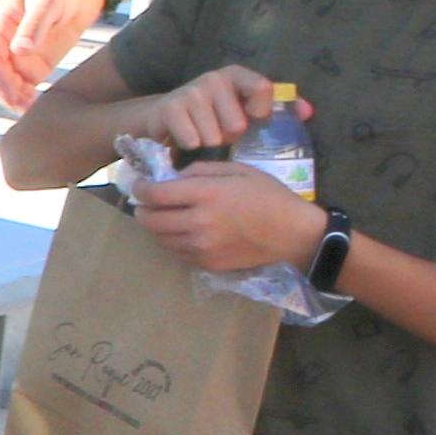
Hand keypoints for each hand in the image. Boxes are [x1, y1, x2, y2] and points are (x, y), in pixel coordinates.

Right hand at [0, 0, 102, 111]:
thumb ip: (33, 26)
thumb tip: (18, 51)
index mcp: (0, 24)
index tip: (12, 94)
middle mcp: (6, 41)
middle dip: (4, 92)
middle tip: (23, 107)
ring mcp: (22, 53)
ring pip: (9, 83)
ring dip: (16, 98)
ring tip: (32, 109)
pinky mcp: (40, 61)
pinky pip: (27, 84)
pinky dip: (30, 97)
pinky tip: (38, 105)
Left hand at [130, 161, 322, 279]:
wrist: (295, 235)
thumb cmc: (269, 196)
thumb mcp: (237, 171)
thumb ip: (200, 171)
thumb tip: (172, 177)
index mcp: (206, 195)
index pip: (155, 194)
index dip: (141, 188)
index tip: (140, 185)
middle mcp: (199, 223)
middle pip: (151, 219)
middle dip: (143, 208)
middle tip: (147, 202)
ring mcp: (203, 247)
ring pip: (161, 238)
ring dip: (156, 226)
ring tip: (165, 217)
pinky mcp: (208, 264)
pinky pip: (177, 252)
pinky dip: (173, 241)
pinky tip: (184, 232)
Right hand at [143, 63, 279, 153]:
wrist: (166, 118)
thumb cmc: (213, 116)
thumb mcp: (245, 110)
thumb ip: (278, 109)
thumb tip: (308, 112)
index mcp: (236, 74)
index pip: (262, 88)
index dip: (260, 111)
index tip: (252, 119)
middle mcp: (214, 77)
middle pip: (237, 123)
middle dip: (230, 135)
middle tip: (220, 130)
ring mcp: (191, 91)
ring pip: (215, 137)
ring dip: (209, 142)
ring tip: (201, 133)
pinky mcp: (170, 108)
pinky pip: (193, 140)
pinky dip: (191, 145)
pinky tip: (185, 137)